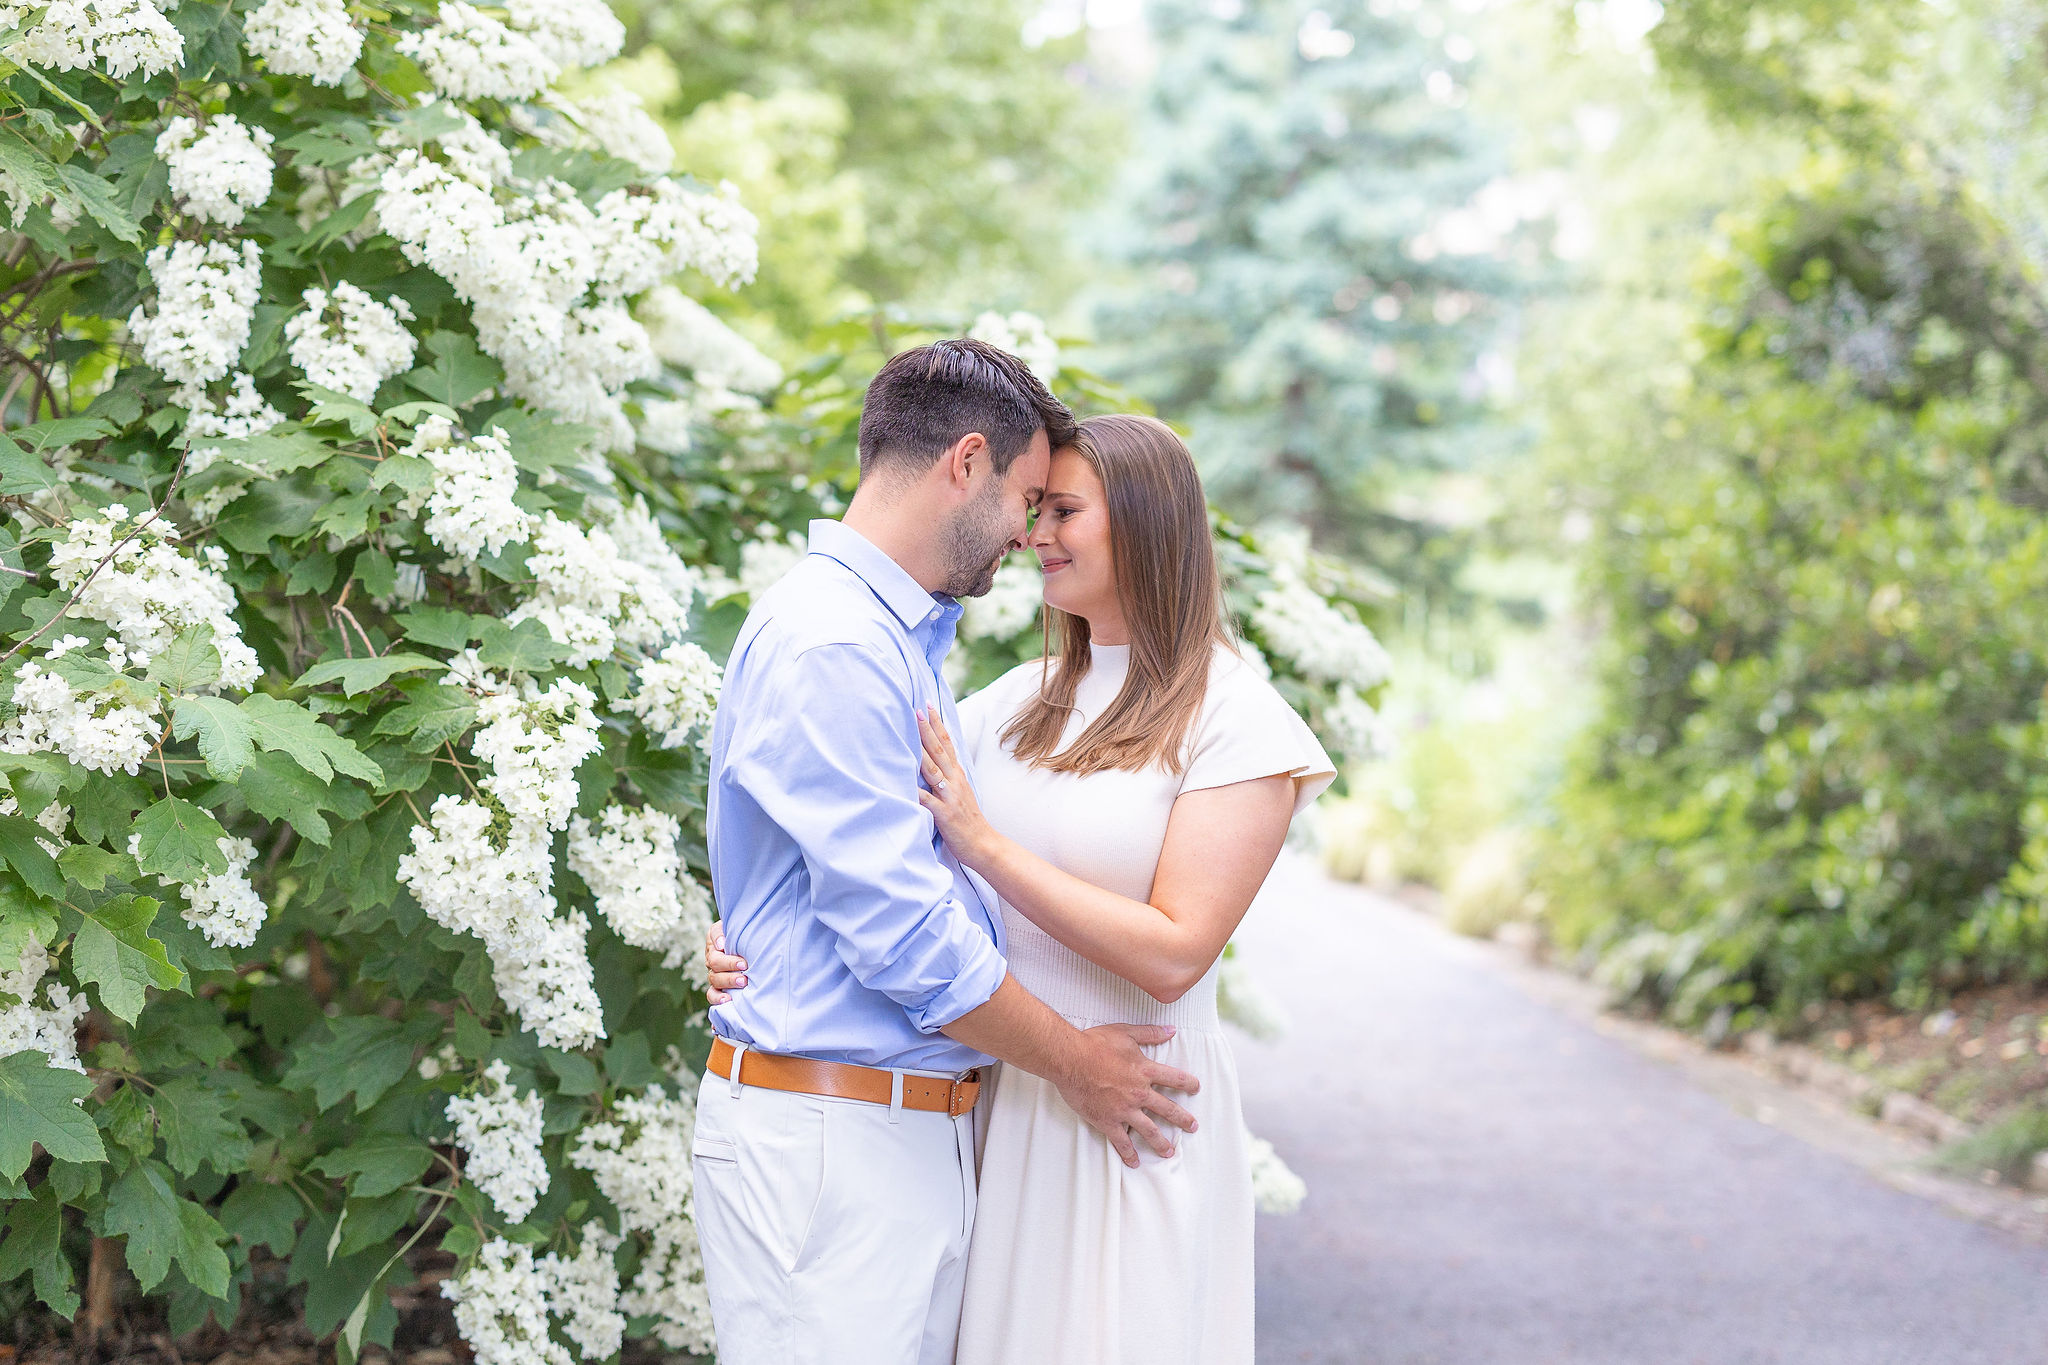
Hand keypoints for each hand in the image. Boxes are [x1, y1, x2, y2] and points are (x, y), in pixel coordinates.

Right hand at [704, 922, 746, 1005]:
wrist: (749, 940)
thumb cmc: (742, 932)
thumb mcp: (731, 926)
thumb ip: (722, 931)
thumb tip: (720, 944)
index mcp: (714, 945)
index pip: (715, 953)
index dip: (728, 960)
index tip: (743, 963)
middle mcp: (712, 960)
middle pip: (714, 967)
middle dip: (730, 970)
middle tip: (745, 972)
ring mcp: (714, 974)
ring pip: (714, 981)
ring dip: (728, 982)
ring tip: (742, 983)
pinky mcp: (718, 987)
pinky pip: (712, 995)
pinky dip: (717, 999)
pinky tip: (727, 1000)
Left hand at [915, 708, 998, 866]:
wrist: (983, 844)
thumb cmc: (967, 819)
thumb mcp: (960, 791)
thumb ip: (947, 775)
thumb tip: (932, 759)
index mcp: (957, 774)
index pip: (947, 743)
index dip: (937, 723)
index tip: (927, 704)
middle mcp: (954, 780)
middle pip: (939, 750)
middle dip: (927, 729)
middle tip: (917, 709)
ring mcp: (949, 796)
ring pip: (933, 769)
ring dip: (921, 750)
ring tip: (911, 735)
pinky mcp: (943, 813)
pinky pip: (927, 799)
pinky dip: (916, 790)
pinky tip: (903, 781)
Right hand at [1055, 1024, 1201, 1168]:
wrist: (1069, 1059)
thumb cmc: (1094, 1043)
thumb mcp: (1125, 1032)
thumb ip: (1149, 1033)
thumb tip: (1171, 1030)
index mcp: (1145, 1071)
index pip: (1174, 1078)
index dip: (1188, 1083)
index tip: (1196, 1087)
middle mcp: (1139, 1093)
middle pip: (1168, 1109)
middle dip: (1182, 1119)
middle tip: (1193, 1126)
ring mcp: (1124, 1109)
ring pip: (1149, 1130)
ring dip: (1161, 1142)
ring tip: (1169, 1152)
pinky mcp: (1108, 1121)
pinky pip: (1121, 1141)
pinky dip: (1128, 1153)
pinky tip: (1134, 1162)